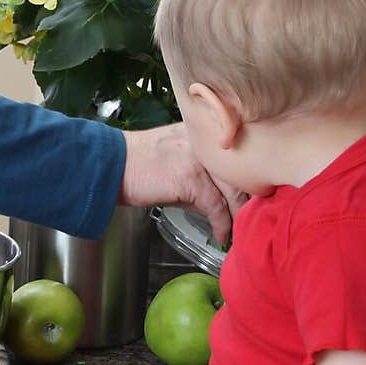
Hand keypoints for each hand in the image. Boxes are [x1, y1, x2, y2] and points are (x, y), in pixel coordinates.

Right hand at [119, 122, 247, 244]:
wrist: (110, 165)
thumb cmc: (137, 163)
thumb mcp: (174, 156)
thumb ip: (201, 169)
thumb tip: (221, 199)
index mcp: (202, 130)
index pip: (237, 152)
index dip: (249, 176)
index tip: (255, 194)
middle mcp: (204, 140)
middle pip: (241, 170)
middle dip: (250, 197)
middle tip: (254, 216)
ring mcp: (199, 158)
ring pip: (233, 190)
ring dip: (239, 213)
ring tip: (240, 229)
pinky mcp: (191, 179)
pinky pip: (216, 206)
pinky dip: (221, 224)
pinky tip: (221, 234)